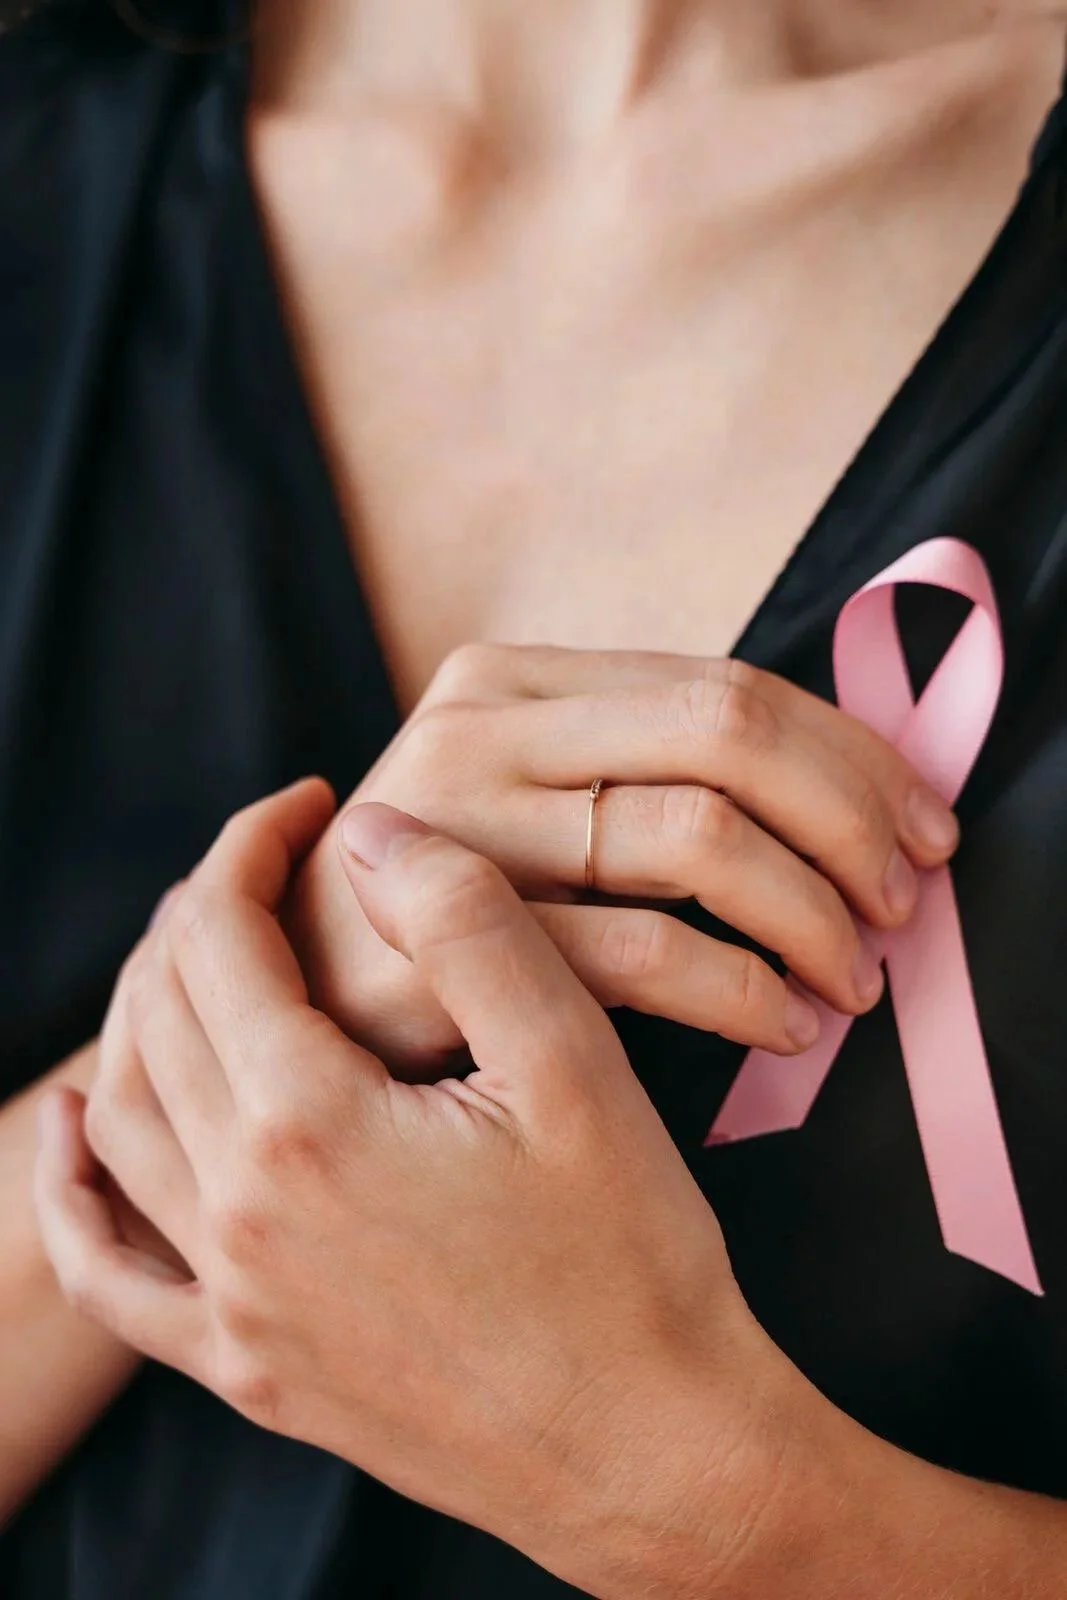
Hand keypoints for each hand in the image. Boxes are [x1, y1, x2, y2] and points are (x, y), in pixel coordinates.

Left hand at [35, 783, 821, 1598]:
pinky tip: (75, 1132)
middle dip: (202, 911)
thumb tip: (371, 831)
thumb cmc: (629, 1258)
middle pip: (161, 1013)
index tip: (309, 802)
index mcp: (311, 1122)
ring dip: (140, 1014)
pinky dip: (73, 1193)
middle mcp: (241, 1212)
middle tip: (269, 866)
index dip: (254, 844)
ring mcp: (235, 1301)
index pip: (222, 935)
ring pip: (123, 1120)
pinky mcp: (250, 1368)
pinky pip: (114, 1276)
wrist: (650, 1452)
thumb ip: (466, 925)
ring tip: (200, 957)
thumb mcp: (573, 1063)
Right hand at [288, 645, 959, 1073]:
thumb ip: (645, 770)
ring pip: (697, 835)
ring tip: (855, 975)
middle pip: (727, 734)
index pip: (726, 685)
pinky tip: (787, 1024)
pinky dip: (744, 989)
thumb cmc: (442, 906)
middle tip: (902, 902)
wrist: (290, 988)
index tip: (925, 825)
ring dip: (810, 909)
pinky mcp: (453, 934)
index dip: (851, 754)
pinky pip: (645, 951)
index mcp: (514, 675)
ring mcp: (460, 822)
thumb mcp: (529, 800)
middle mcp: (481, 723)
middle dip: (848, 818)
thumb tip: (843, 786)